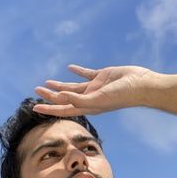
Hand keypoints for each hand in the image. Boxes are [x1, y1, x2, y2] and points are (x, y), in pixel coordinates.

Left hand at [33, 64, 156, 115]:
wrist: (141, 86)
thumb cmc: (122, 96)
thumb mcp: (99, 99)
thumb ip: (80, 100)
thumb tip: (61, 98)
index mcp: (88, 106)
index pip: (64, 109)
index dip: (49, 108)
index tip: (35, 107)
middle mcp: (90, 98)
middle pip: (65, 98)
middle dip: (50, 95)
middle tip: (36, 90)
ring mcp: (96, 87)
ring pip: (73, 87)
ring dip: (60, 85)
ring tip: (47, 82)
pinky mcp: (102, 76)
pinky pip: (86, 74)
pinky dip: (77, 71)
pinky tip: (70, 68)